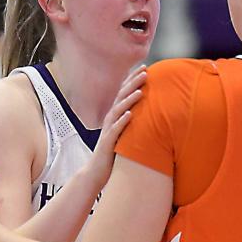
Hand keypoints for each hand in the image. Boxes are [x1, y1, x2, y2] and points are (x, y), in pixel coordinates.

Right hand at [85, 65, 146, 186]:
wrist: (95, 172)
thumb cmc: (112, 153)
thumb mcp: (123, 133)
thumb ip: (130, 121)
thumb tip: (145, 110)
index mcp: (114, 116)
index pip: (124, 93)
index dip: (133, 80)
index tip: (145, 68)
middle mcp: (110, 120)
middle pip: (121, 97)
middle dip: (133, 83)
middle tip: (145, 71)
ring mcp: (108, 131)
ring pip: (118, 111)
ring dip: (128, 100)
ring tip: (140, 90)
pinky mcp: (107, 144)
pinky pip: (115, 131)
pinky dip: (122, 122)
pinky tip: (130, 114)